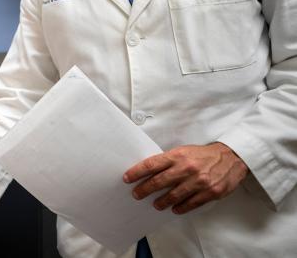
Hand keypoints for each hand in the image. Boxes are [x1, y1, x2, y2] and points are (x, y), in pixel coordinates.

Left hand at [123, 142, 248, 214]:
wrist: (231, 157)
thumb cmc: (204, 154)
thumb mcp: (184, 151)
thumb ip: (169, 160)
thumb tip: (150, 170)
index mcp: (178, 156)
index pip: (152, 164)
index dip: (137, 172)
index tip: (127, 178)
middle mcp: (187, 168)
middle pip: (159, 181)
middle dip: (144, 189)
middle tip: (136, 194)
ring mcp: (199, 181)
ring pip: (174, 195)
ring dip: (162, 201)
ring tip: (156, 204)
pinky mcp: (210, 192)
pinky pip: (191, 203)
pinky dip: (181, 207)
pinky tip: (174, 209)